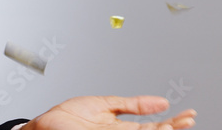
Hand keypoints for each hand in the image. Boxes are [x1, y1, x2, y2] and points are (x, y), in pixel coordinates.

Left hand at [22, 96, 195, 129]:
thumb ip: (132, 104)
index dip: (171, 122)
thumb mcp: (103, 105)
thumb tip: (161, 102)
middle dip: (170, 128)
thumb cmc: (66, 117)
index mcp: (120, 127)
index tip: (187, 115)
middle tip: (186, 121)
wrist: (42, 126)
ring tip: (171, 126)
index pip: (152, 127)